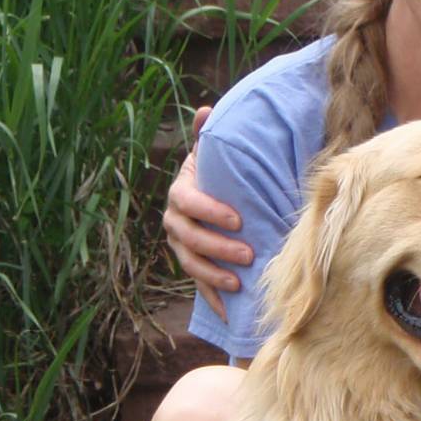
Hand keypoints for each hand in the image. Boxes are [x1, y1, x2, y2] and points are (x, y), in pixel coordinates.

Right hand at [163, 105, 251, 320]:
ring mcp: (181, 245)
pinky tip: (229, 311)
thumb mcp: (215, 154)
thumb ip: (210, 136)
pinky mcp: (192, 265)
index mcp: (181, 191)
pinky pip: (197, 285)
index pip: (189, 203)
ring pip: (190, 263)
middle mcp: (174, 220)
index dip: (211, 212)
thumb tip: (206, 108)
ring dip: (212, 275)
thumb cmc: (220, 173)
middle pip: (188, 238)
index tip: (239, 219)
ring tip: (237, 282)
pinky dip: (212, 299)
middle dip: (217, 248)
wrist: (213, 195)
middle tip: (247, 255)